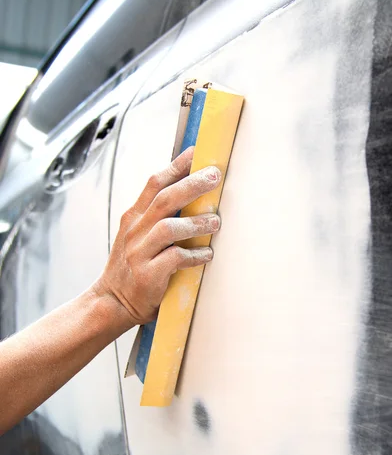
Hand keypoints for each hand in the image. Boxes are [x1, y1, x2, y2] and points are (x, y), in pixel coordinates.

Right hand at [93, 146, 221, 326]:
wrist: (111, 302)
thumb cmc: (132, 266)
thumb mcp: (137, 235)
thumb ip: (157, 215)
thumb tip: (190, 192)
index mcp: (134, 217)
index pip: (154, 183)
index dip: (176, 166)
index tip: (196, 152)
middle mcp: (135, 231)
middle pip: (164, 199)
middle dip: (191, 185)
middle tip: (214, 176)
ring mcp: (139, 253)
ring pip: (169, 228)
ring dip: (196, 223)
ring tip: (216, 222)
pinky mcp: (148, 275)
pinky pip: (175, 258)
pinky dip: (195, 255)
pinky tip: (207, 255)